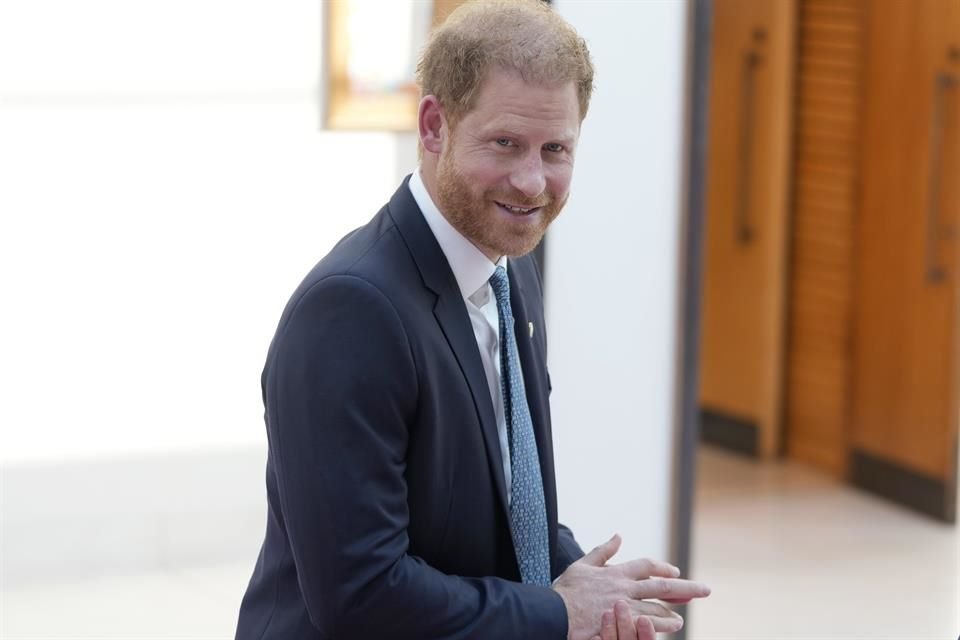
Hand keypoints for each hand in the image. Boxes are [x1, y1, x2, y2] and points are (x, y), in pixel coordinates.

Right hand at [553, 534, 709, 639]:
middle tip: (705, 590)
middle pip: (662, 587)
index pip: (647, 566)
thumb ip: (603, 551)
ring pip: (658, 608)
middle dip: (686, 588)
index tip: (676, 572)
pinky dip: (661, 625)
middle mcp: (625, 588)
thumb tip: (618, 536)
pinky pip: (647, 624)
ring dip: (675, 610)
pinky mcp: (621, 623)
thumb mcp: (582, 564)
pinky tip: (673, 626)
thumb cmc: (566, 590)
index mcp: (616, 572)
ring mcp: (625, 607)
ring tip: (686, 614)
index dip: (663, 568)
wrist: (555, 612)